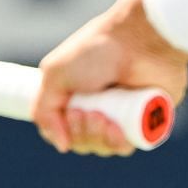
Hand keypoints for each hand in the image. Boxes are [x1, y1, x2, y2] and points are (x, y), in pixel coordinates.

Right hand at [33, 0, 187, 155]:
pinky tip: (117, 128)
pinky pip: (126, 147)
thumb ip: (43, 110)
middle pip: (81, 142)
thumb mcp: (55, 74)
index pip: (62, 130)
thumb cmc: (96, 51)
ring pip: (102, 147)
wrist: (139, 41)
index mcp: (76, 94)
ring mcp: (121, 114)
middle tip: (86, 112)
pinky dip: (117, 143)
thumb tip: (62, 145)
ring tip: (102, 116)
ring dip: (96, 137)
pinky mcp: (143, 119)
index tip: (70, 113)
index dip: (61, 131)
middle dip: (79, 133)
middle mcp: (98, 105)